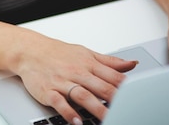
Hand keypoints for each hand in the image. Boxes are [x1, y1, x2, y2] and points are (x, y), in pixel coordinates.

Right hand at [13, 33, 136, 124]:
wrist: (30, 51)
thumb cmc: (58, 53)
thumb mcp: (86, 53)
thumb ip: (110, 62)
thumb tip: (132, 64)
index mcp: (88, 63)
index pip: (112, 76)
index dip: (126, 88)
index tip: (138, 98)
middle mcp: (77, 72)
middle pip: (100, 87)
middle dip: (116, 101)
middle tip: (128, 112)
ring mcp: (62, 82)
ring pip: (83, 95)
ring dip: (96, 108)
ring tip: (108, 120)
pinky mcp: (48, 91)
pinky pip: (59, 102)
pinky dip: (68, 112)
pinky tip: (77, 121)